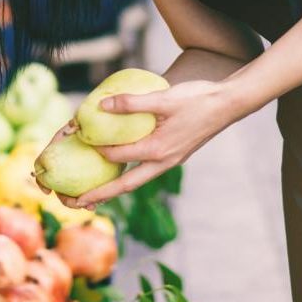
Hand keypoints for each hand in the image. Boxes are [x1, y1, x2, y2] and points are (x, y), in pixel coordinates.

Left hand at [39, 80, 233, 209]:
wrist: (228, 104)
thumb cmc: (196, 99)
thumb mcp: (162, 98)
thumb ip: (131, 103)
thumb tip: (100, 107)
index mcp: (159, 151)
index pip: (118, 157)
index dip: (95, 150)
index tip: (74, 141)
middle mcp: (163, 162)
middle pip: (125, 185)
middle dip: (99, 195)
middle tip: (73, 203)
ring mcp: (168, 160)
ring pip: (135, 180)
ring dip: (112, 188)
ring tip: (89, 195)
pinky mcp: (172, 154)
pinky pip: (143, 169)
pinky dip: (127, 173)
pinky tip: (116, 167)